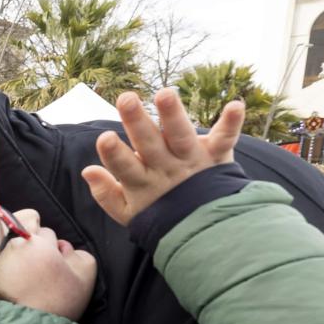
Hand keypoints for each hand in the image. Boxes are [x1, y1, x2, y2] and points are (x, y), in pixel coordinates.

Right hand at [81, 88, 243, 225]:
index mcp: (142, 181)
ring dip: (173, 114)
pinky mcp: (217, 157)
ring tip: (165, 93)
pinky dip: (231, 123)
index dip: (114, 154)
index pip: (124, 167)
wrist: (206, 231)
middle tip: (126, 99)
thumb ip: (106, 193)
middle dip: (137, 121)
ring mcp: (192, 161)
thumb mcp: (129, 212)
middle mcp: (166, 169)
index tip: (105, 138)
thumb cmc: (161, 216)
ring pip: (181, 136)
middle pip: (150, 144)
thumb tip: (87, 170)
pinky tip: (236, 105)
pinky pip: (225, 139)